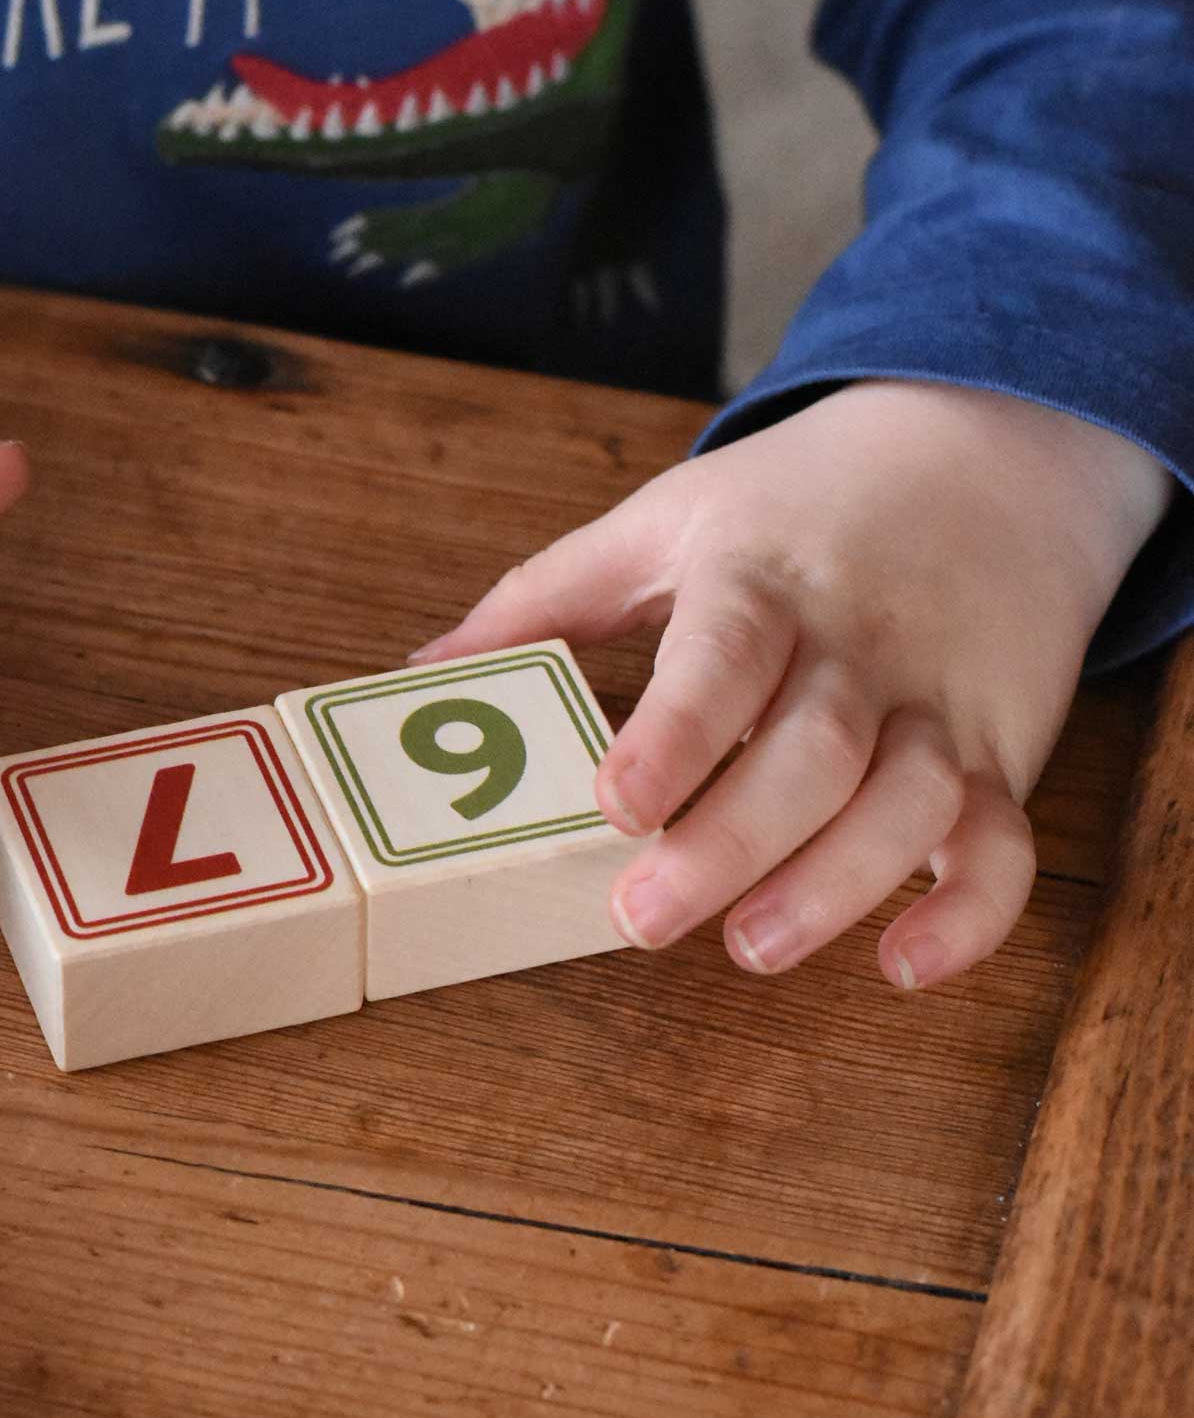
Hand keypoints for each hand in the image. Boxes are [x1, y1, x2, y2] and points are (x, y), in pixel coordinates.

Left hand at [415, 382, 1172, 988]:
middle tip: (641, 920)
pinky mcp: (998, 756)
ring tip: (753, 947)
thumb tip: (411, 676)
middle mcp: (858, 646)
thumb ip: (543, 600)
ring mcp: (936, 705)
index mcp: (762, 582)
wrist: (991, 450)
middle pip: (812, 752)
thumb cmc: (799, 505)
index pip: (723, 656)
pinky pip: (1007, 845)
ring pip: (912, 803)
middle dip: (730, 843)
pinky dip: (970, 915)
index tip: (615, 804)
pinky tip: (903, 966)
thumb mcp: (667, 521)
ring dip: (839, 886)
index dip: (676, 734)